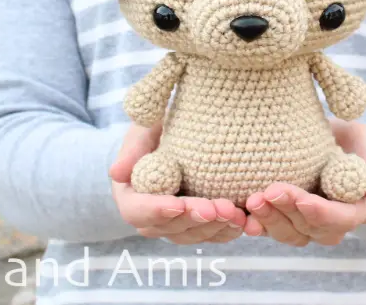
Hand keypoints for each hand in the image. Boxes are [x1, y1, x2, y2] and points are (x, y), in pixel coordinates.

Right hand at [110, 124, 245, 243]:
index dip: (157, 210)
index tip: (178, 203)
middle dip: (196, 219)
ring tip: (239, 214)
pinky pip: (213, 235)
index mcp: (130, 195)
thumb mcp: (143, 130)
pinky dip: (230, 230)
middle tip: (220, 208)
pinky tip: (248, 222)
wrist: (176, 138)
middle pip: (170, 228)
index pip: (137, 211)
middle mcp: (151, 217)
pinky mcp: (199, 225)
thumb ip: (134, 146)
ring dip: (216, 228)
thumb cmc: (156, 129)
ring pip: (193, 235)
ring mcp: (176, 224)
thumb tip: (116, 172)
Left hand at [243, 120, 365, 245]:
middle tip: (268, 192)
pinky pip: (268, 229)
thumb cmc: (348, 139)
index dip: (321, 213)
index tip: (302, 199)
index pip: (342, 219)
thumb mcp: (363, 140)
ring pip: (288, 234)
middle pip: (310, 228)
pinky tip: (240, 216)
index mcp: (358, 208)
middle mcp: (332, 225)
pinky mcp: (282, 221)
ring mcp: (305, 226)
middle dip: (288, 212)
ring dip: (268, 220)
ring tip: (251, 200)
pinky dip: (254, 224)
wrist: (325, 142)